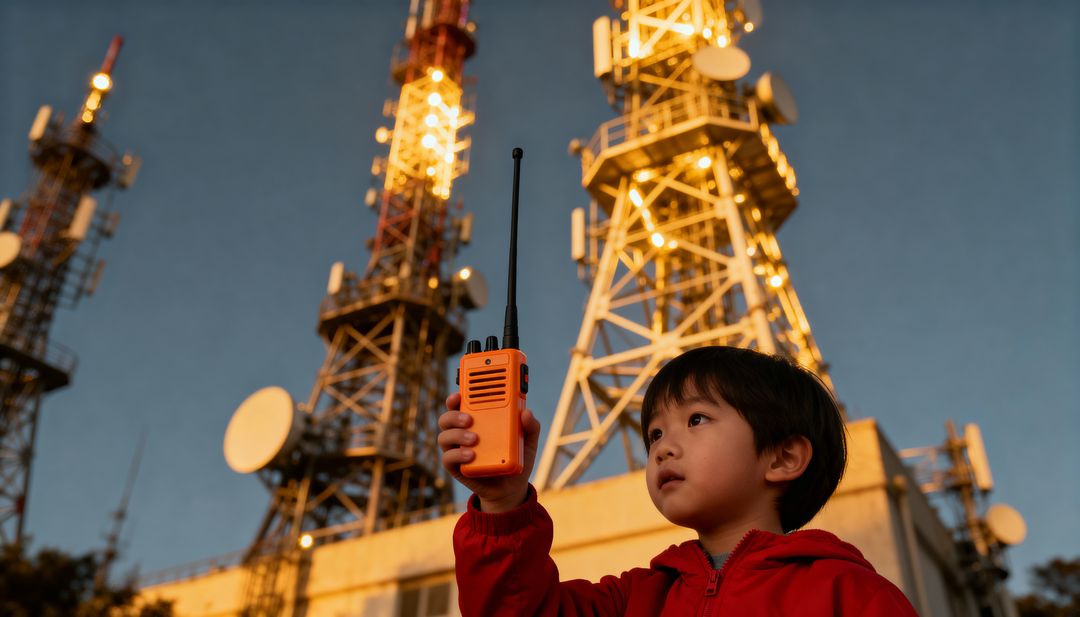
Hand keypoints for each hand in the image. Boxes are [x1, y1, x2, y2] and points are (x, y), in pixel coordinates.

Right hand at [438, 392, 541, 512]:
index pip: (461, 405)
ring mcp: (458, 450)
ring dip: (456, 434)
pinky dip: (457, 454)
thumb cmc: (515, 459)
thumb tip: (526, 412)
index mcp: (477, 421)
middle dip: (454, 414)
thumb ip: (530, 426)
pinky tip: (471, 455)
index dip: (456, 397)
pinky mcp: (457, 468)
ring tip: (474, 439)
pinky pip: (448, 459)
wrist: (511, 488)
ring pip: (444, 436)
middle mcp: (463, 433)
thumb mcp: (528, 442)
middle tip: (469, 418)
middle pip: (447, 418)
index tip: (460, 393)